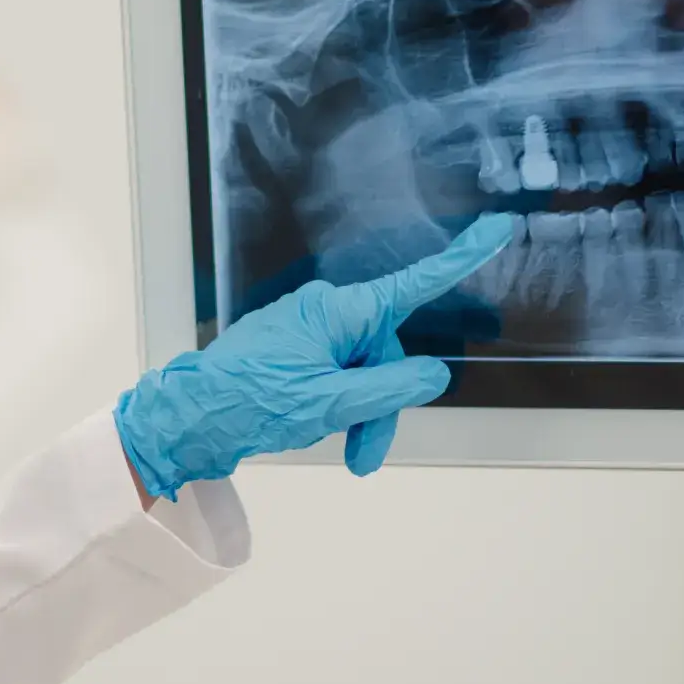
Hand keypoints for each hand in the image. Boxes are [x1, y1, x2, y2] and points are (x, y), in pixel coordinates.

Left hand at [115, 214, 515, 490]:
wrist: (187, 420)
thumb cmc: (250, 402)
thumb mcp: (330, 402)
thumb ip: (391, 387)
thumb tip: (434, 373)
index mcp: (340, 310)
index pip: (415, 284)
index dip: (461, 258)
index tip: (496, 227)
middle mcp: (329, 311)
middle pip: (388, 353)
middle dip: (384, 404)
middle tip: (364, 454)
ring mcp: (310, 330)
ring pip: (363, 371)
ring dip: (361, 415)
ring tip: (346, 456)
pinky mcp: (295, 350)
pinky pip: (338, 374)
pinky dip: (340, 407)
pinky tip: (319, 430)